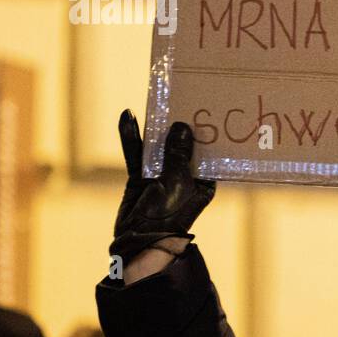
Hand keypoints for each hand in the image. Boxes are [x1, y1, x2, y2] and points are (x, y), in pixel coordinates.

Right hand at [111, 109, 215, 267]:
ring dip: (156, 127)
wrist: (138, 241)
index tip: (209, 107)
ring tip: (155, 101)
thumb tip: (181, 126)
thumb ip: (177, 155)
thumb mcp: (177, 183)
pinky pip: (137, 153)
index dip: (208, 131)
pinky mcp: (140, 177)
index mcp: (204, 181)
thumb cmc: (167, 216)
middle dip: (181, 123)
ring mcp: (162, 175)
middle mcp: (184, 176)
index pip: (209, 151)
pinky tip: (128, 117)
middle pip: (182, 144)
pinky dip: (132, 137)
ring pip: (159, 146)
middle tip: (181, 95)